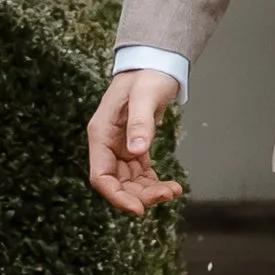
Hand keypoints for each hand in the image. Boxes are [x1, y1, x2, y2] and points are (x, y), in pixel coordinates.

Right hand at [87, 70, 183, 216]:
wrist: (154, 65)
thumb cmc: (146, 77)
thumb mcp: (144, 96)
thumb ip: (140, 122)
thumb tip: (137, 150)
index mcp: (100, 134)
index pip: (101, 176)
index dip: (117, 196)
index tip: (139, 209)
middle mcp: (107, 144)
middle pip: (117, 183)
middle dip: (140, 195)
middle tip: (168, 194)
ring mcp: (119, 147)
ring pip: (129, 181)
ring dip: (149, 191)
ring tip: (174, 190)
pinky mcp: (133, 146)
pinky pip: (140, 173)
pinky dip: (153, 182)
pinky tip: (171, 185)